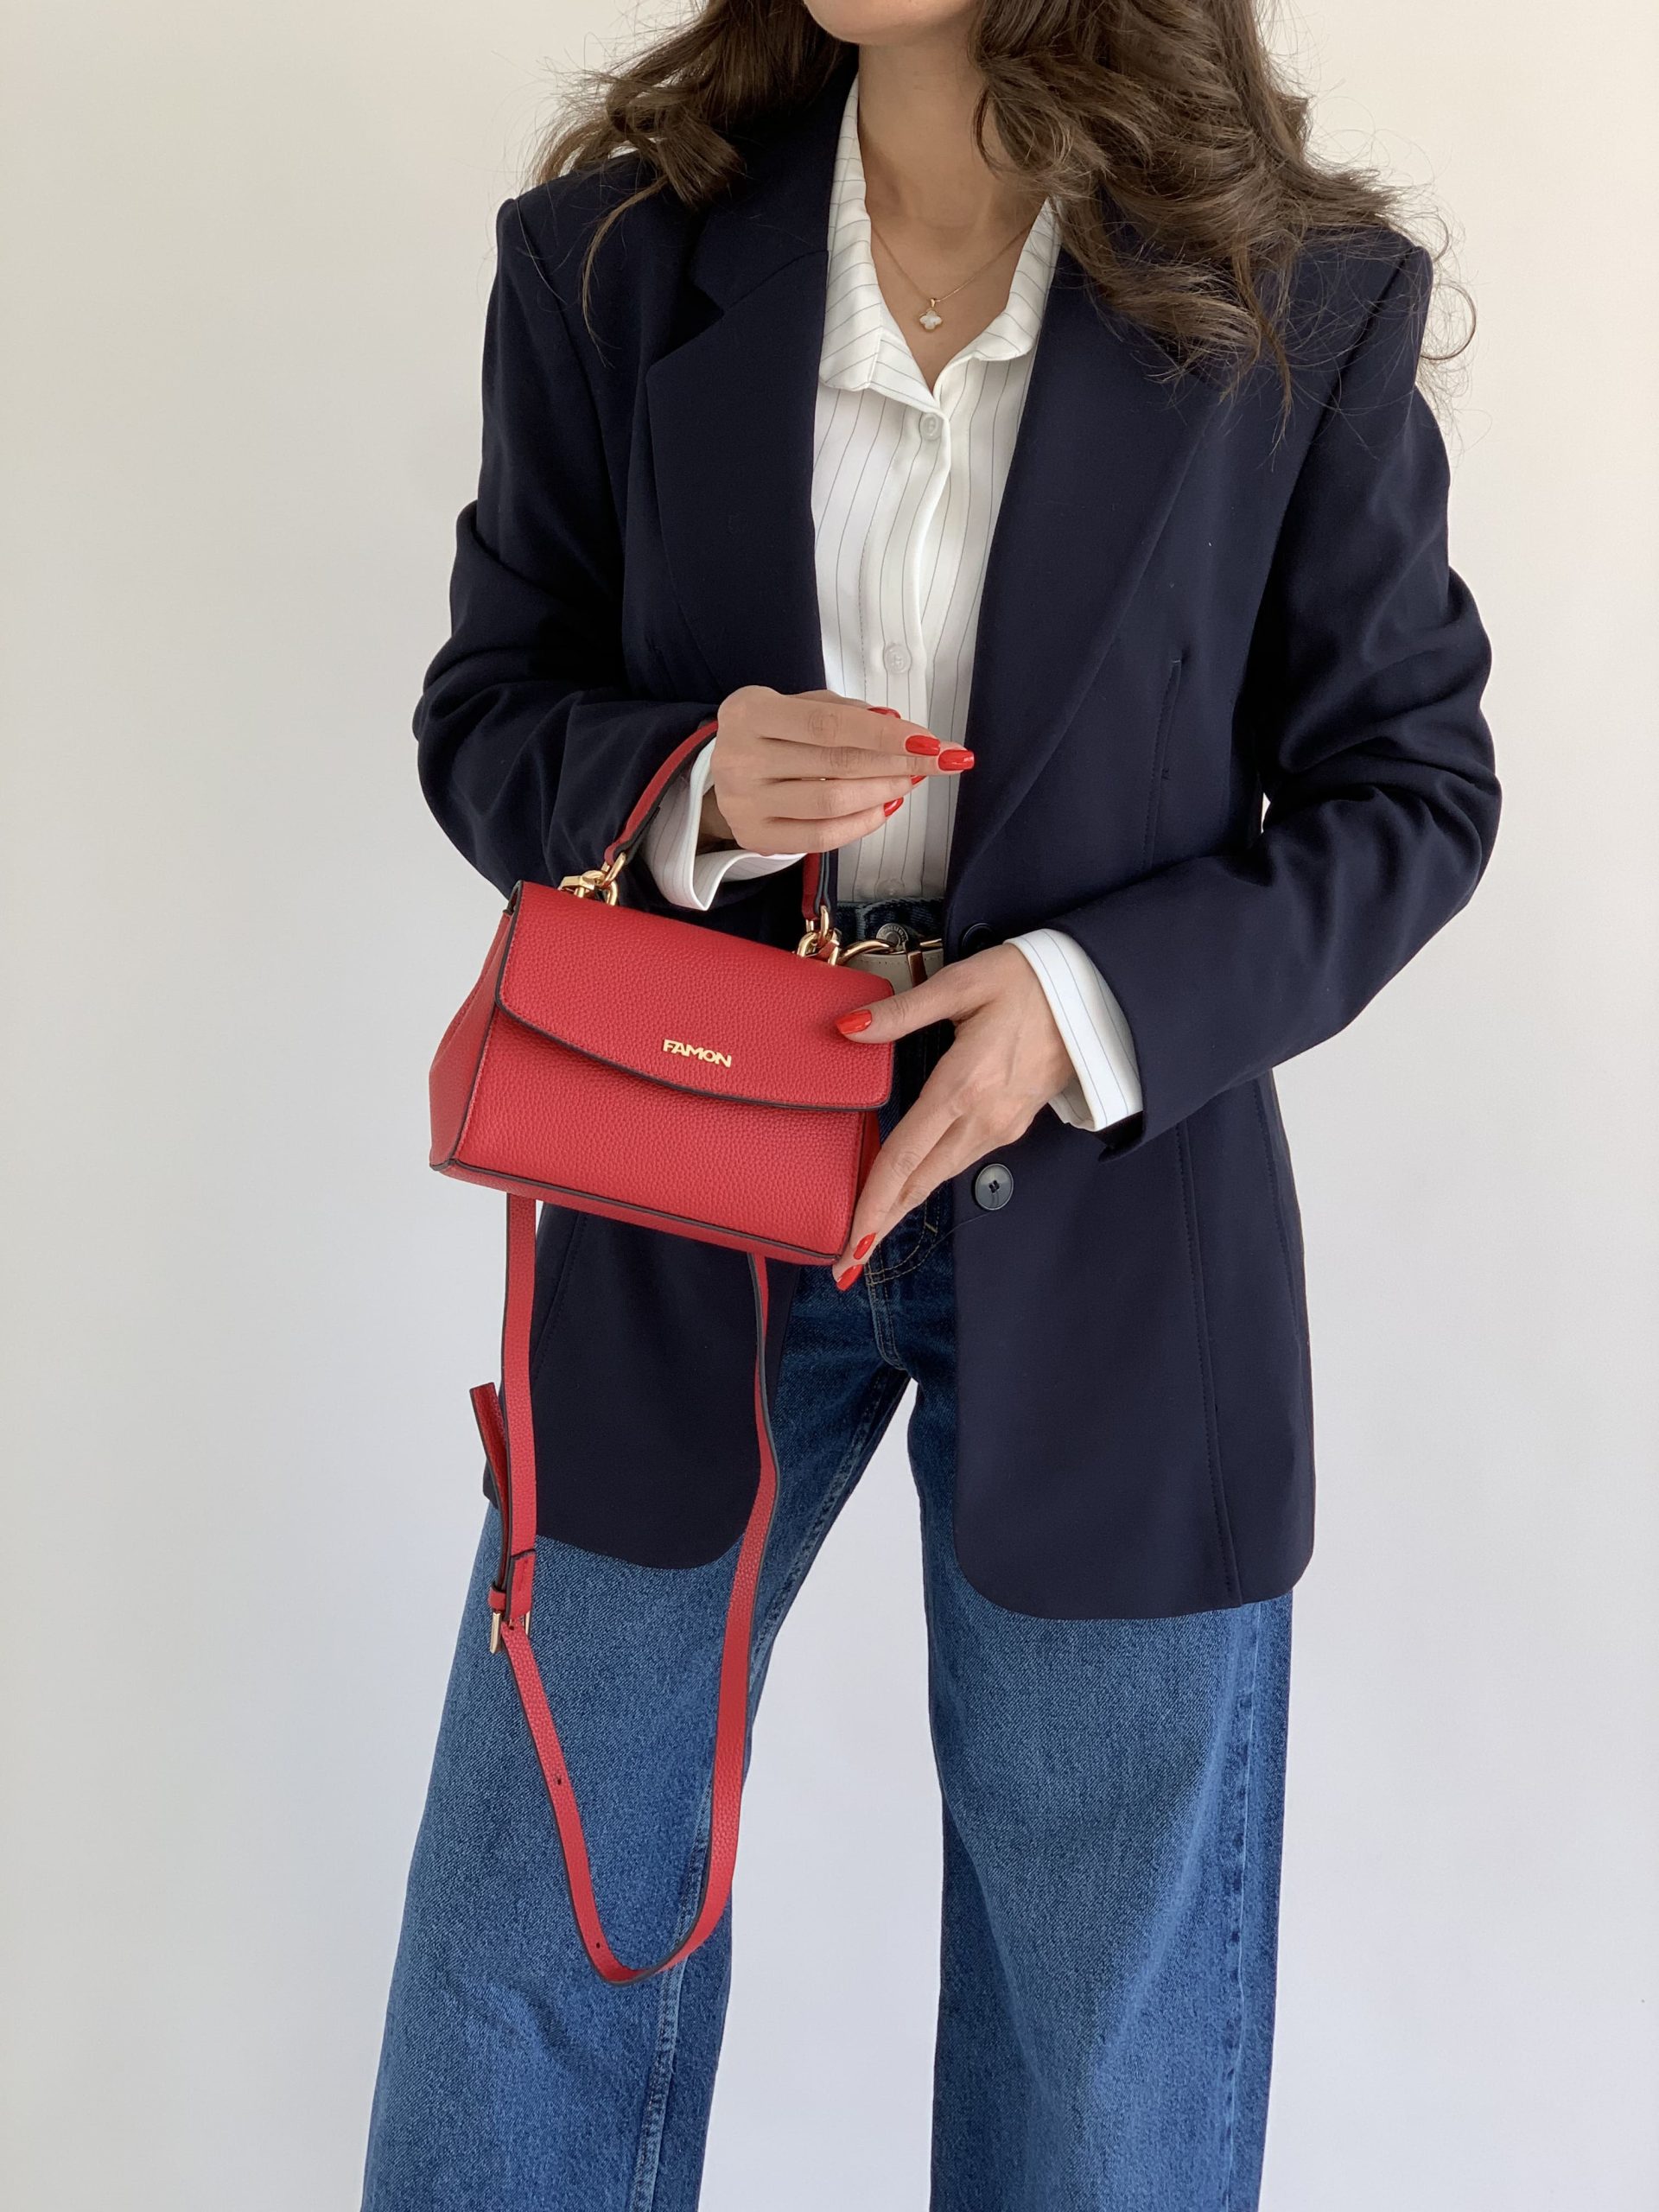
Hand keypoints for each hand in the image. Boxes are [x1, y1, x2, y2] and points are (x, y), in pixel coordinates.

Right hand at [703, 686, 973, 853]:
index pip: (828, 725)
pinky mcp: (754, 837)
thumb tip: (896, 725)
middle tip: (937, 761)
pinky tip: (885, 807)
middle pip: (835, 764)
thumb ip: (842, 712)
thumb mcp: (796, 705)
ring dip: (882, 792)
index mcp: (750, 712)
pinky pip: (820, 837)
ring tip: (909, 781)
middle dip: (896, 762)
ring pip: (831, 803)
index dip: (883, 735)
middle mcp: (739, 758)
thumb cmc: (772, 732)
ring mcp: (744, 803)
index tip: (930, 741)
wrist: (720, 773)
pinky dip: (861, 823)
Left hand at [829, 946, 1073, 1282]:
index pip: (905, 1159)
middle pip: (919, 1183)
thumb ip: (902, 1012)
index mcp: (964, 1086)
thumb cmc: (1028, 981)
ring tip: (867, 1233)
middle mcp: (983, 1118)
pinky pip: (958, 1160)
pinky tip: (904, 1188)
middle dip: (880, 1224)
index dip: (873, 1205)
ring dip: (901, 1206)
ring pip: (939, 1176)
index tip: (851, 1245)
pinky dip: (925, 1181)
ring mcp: (1001, 1126)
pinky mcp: (1011, 1124)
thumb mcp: (962, 983)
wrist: (1096, 995)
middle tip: (845, 1264)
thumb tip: (848, 1027)